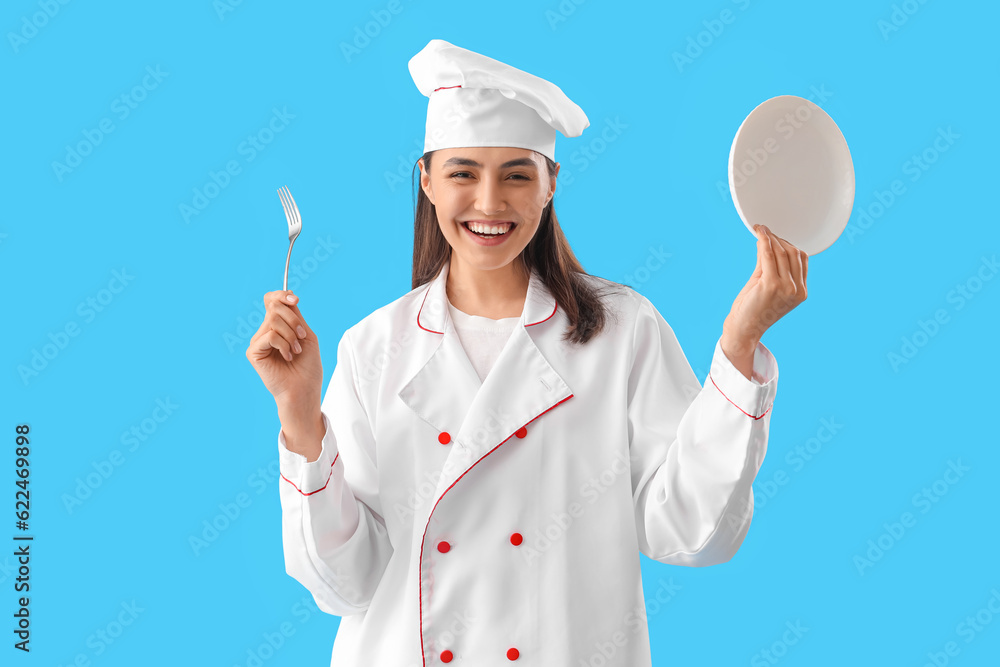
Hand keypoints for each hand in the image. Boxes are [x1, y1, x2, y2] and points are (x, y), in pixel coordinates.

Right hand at [246, 290, 323, 406]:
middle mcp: (265, 331)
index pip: (272, 300)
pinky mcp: (253, 352)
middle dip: (293, 320)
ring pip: (273, 321)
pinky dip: (284, 345)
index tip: (296, 300)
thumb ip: (295, 315)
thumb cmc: (308, 366)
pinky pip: (270, 336)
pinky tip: (288, 357)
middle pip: (274, 307)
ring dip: (291, 335)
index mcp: (278, 326)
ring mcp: (258, 342)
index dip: (282, 295)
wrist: (304, 389)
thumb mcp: (306, 334)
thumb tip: (288, 294)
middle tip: (302, 337)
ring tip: (296, 351)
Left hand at [723, 224, 807, 347]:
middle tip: (766, 232)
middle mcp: (797, 290)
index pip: (802, 259)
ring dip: (770, 238)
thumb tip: (767, 240)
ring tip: (760, 231)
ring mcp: (786, 288)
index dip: (789, 244)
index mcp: (801, 292)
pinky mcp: (771, 285)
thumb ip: (769, 264)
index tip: (776, 237)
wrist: (744, 328)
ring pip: (781, 252)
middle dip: (779, 239)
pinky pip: (768, 255)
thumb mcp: (766, 283)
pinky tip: (759, 233)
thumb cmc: (753, 309)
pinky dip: (764, 241)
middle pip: (793, 253)